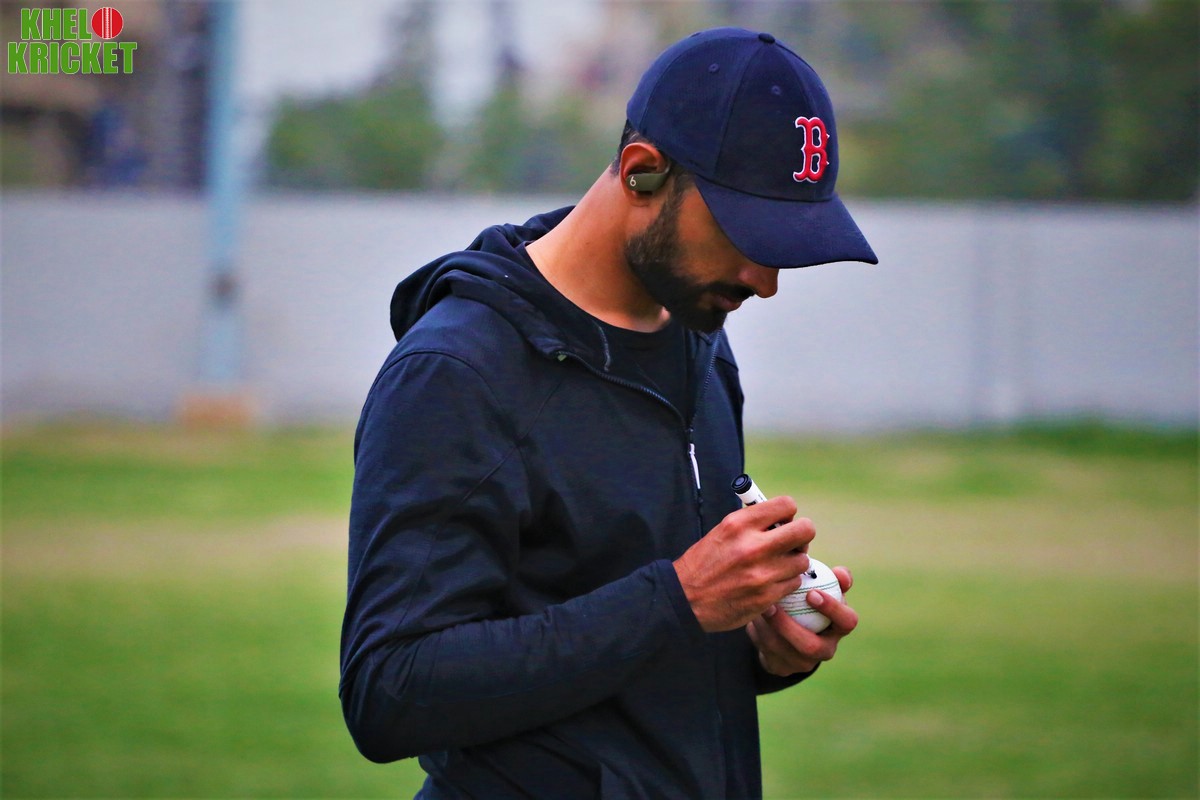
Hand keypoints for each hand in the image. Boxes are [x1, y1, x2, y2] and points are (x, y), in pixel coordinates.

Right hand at [673, 497, 814, 631]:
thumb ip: (752, 523)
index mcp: (739, 524)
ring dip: (793, 562)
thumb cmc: (703, 564)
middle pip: (805, 531)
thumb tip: (782, 518)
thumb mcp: (722, 531)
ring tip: (777, 565)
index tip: (783, 521)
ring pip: (802, 560)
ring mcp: (762, 573)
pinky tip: (771, 582)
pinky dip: (786, 581)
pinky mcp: (767, 596)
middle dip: (802, 535)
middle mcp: (753, 546)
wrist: (685, 599)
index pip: (786, 505)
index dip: (788, 513)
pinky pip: (794, 583)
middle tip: (792, 542)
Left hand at [746, 566, 856, 675]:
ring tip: (757, 608)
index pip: (847, 621)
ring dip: (767, 627)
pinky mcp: (783, 668)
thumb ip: (835, 578)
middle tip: (772, 606)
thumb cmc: (812, 600)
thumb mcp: (825, 587)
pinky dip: (757, 633)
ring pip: (782, 650)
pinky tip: (752, 618)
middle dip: (789, 627)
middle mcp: (826, 650)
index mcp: (840, 628)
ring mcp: (803, 663)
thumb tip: (839, 573)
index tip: (811, 593)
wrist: (792, 630)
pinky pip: (766, 653)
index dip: (832, 609)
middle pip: (811, 647)